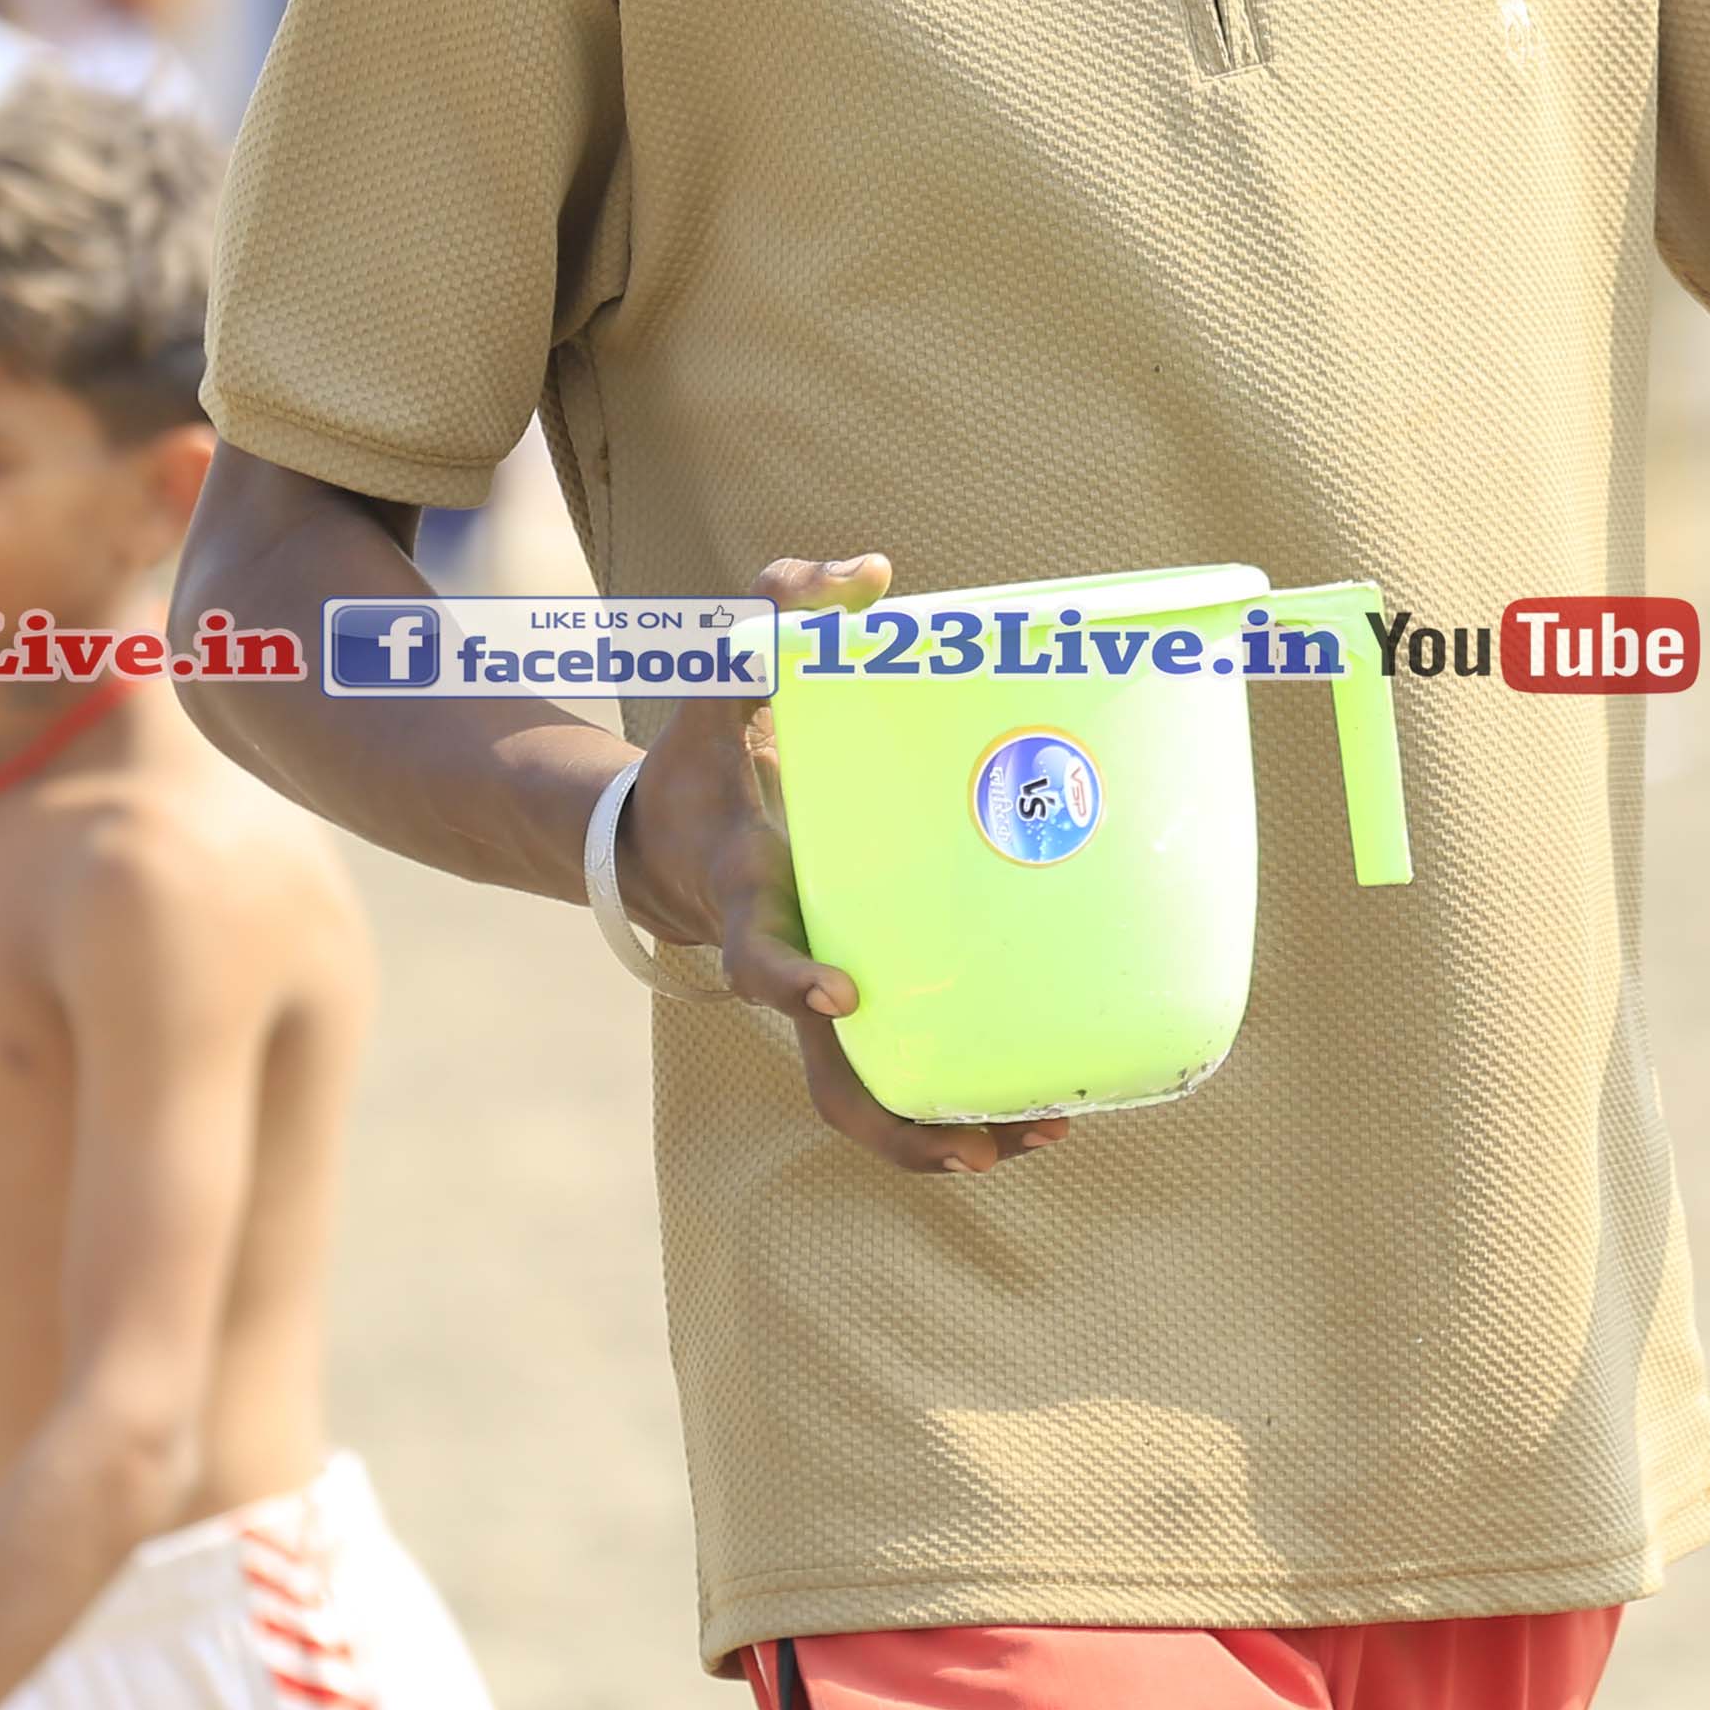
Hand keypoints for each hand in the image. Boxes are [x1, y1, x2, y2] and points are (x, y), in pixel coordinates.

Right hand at [619, 555, 1069, 1177]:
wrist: (668, 841)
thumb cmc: (707, 762)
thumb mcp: (722, 686)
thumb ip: (778, 618)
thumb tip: (866, 569)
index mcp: (751, 898)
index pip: (756, 954)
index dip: (793, 978)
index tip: (846, 991)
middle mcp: (787, 967)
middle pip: (829, 1077)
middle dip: (904, 1118)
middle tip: (990, 1139)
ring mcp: (818, 1002)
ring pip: (870, 1099)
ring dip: (947, 1133)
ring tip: (1041, 1133)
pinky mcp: (854, 1008)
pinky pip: (896, 1076)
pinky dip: (952, 1102)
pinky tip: (1030, 1110)